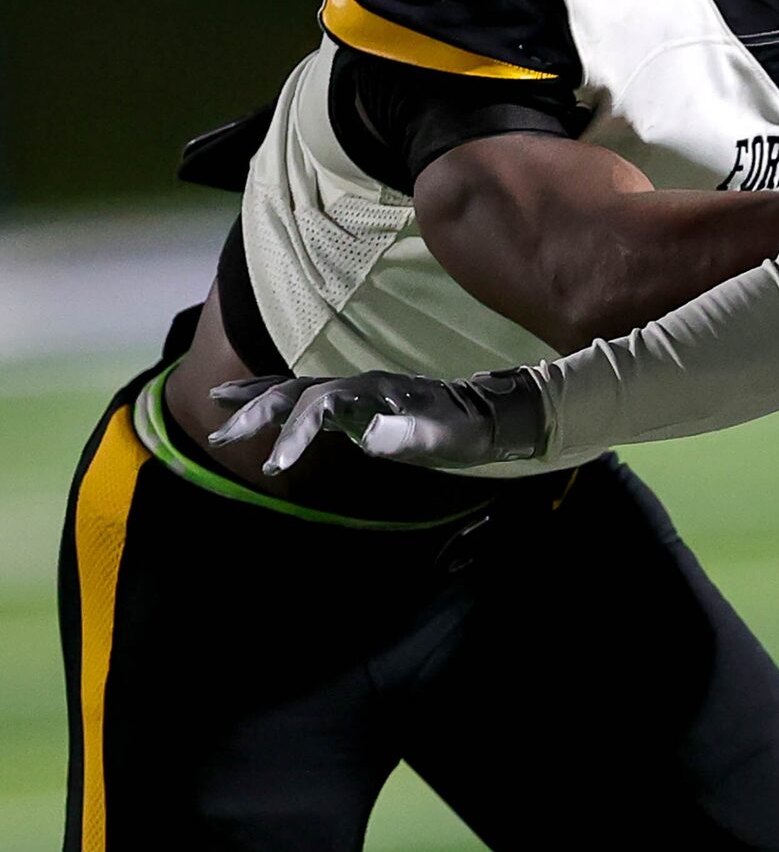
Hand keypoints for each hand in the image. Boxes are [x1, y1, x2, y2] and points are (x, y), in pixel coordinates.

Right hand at [208, 368, 547, 474]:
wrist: (489, 416)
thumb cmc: (466, 429)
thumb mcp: (442, 436)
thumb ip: (406, 433)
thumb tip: (367, 434)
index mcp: (374, 390)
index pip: (320, 406)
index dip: (294, 433)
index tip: (276, 466)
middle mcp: (359, 385)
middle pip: (297, 390)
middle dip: (256, 410)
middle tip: (221, 435)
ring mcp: (357, 393)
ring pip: (297, 388)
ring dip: (256, 397)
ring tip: (215, 400)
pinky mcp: (358, 405)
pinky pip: (310, 399)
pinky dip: (279, 399)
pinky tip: (261, 407)